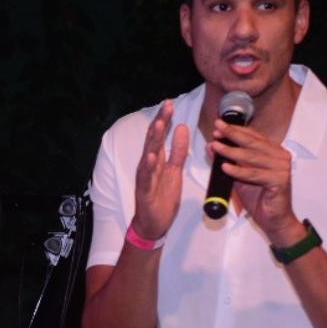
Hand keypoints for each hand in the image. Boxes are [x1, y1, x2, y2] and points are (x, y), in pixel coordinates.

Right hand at [131, 99, 189, 243]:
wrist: (153, 223)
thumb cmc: (162, 197)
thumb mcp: (175, 170)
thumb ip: (178, 150)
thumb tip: (182, 127)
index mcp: (156, 159)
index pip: (159, 135)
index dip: (164, 119)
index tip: (169, 104)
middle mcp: (148, 165)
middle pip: (153, 140)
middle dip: (159, 122)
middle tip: (166, 106)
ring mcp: (145, 177)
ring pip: (148, 154)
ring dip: (153, 140)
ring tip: (158, 124)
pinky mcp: (145, 191)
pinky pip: (146, 177)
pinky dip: (148, 166)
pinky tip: (151, 156)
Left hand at [210, 118, 299, 241]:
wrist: (274, 220)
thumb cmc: (259, 198)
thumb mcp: (239, 177)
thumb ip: (227, 161)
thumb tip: (211, 146)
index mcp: (273, 151)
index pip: (253, 136)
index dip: (235, 130)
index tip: (218, 126)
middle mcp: (280, 156)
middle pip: (252, 142)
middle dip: (232, 135)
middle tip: (216, 129)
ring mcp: (282, 167)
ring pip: (252, 156)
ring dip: (231, 151)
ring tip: (215, 147)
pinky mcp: (280, 180)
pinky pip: (254, 174)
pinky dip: (238, 171)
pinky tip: (225, 167)